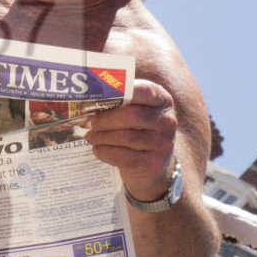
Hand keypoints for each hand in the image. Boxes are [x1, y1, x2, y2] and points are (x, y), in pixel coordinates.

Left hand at [86, 79, 177, 200]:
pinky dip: (104, 152)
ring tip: (90, 137)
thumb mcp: (135, 111)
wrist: (151, 166)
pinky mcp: (153, 163)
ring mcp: (163, 143)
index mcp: (162, 100)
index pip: (142, 90)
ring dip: (101, 137)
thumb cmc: (138, 130)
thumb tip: (89, 97)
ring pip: (123, 137)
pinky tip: (97, 150)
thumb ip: (120, 102)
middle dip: (105, 119)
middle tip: (92, 122)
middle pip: (130, 115)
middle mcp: (167, 120)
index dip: (120, 92)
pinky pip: (121, 156)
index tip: (100, 97)